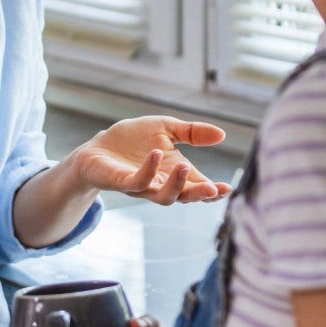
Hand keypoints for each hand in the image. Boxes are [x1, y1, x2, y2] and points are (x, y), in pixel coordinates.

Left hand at [69, 116, 230, 204]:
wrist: (98, 146)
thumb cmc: (132, 141)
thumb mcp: (166, 129)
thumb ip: (192, 133)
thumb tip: (222, 134)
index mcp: (174, 173)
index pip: (197, 186)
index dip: (212, 191)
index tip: (227, 188)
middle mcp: (161, 184)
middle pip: (184, 196)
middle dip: (199, 195)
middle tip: (214, 189)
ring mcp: (141, 186)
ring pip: (163, 196)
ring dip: (176, 184)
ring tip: (185, 167)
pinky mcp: (122, 182)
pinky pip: (137, 181)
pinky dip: (148, 170)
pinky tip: (156, 154)